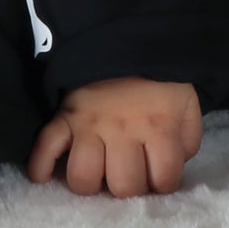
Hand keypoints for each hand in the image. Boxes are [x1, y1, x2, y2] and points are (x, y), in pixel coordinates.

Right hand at [26, 77, 202, 197]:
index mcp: (159, 125)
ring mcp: (90, 124)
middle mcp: (124, 129)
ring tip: (97, 173)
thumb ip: (187, 138)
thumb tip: (173, 168)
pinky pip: (46, 146)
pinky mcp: (65, 116)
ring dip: (90, 182)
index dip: (162, 184)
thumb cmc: (159, 79)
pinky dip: (41, 166)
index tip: (156, 175)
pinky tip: (45, 176)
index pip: (163, 179)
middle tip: (126, 172)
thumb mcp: (186, 103)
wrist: (126, 39)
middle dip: (127, 188)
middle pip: (122, 186)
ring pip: (83, 177)